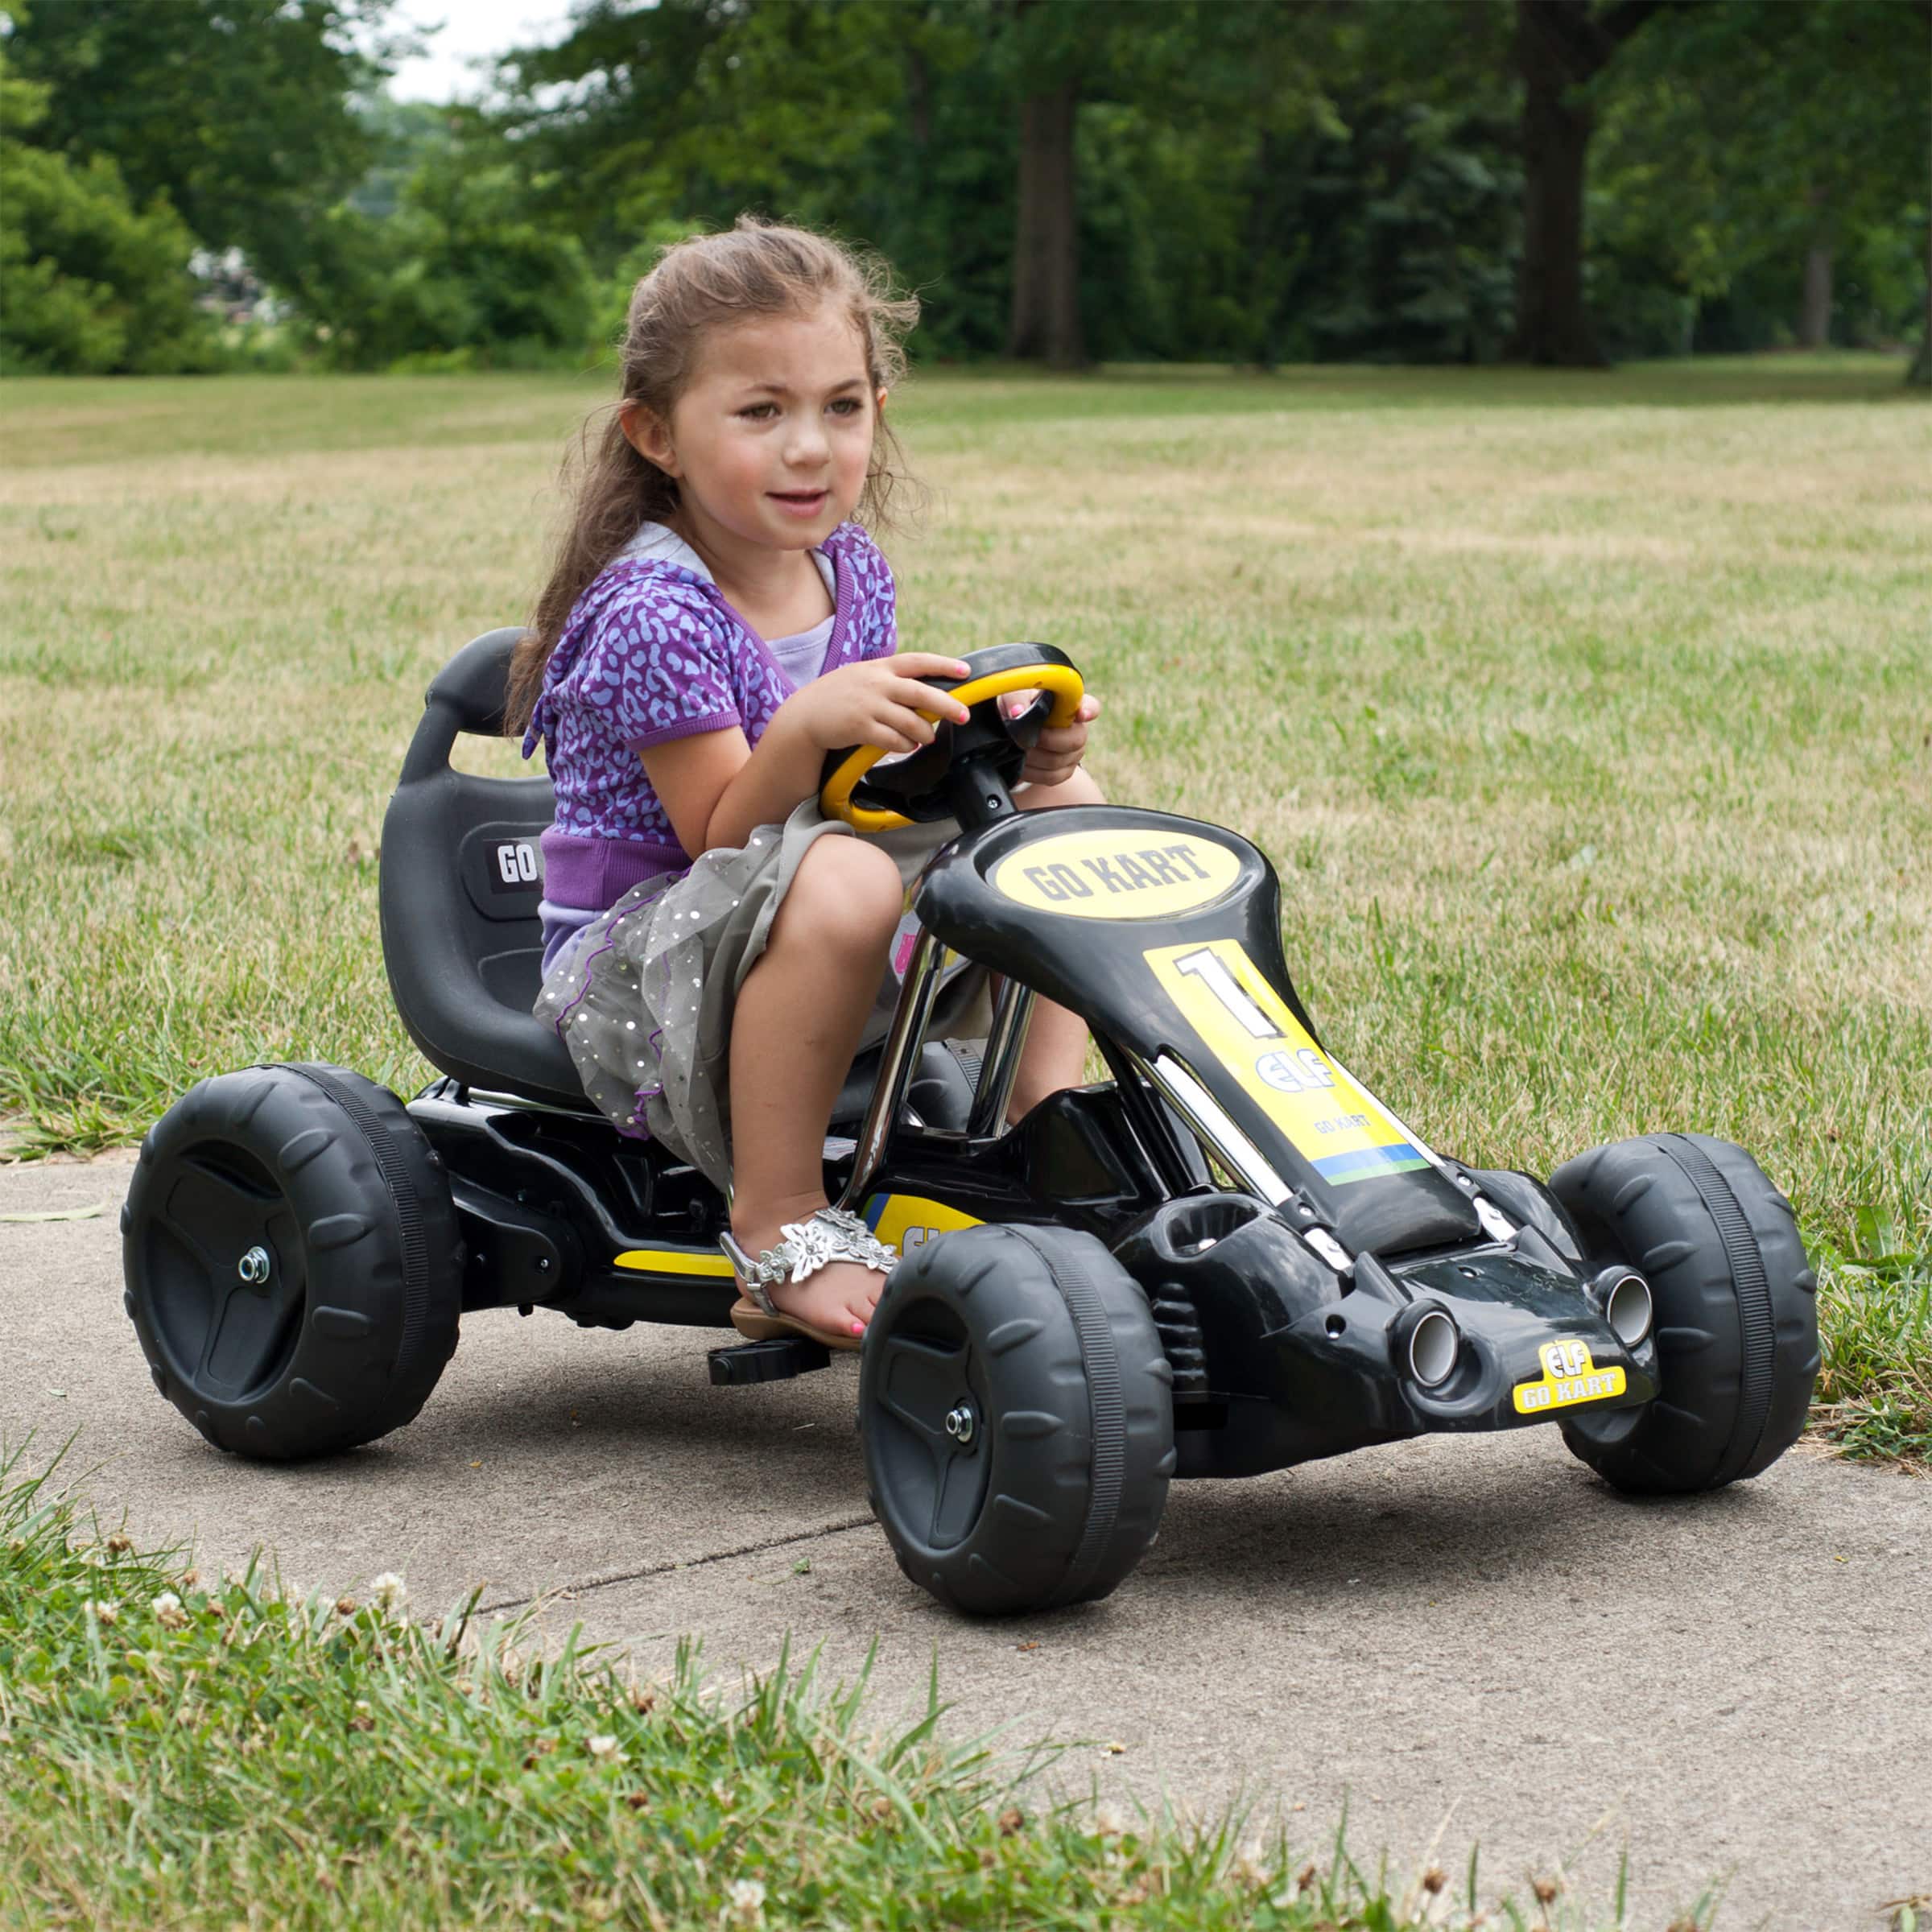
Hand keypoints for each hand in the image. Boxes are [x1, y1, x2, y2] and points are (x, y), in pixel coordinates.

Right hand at [782, 654, 973, 754]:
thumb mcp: (863, 676)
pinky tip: (908, 746)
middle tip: (964, 715)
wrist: (805, 714)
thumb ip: (890, 679)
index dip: (944, 665)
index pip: (918, 661)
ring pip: (911, 722)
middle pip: (922, 693)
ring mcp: (869, 706)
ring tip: (927, 737)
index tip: (965, 671)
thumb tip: (925, 692)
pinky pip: (894, 741)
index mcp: (880, 667)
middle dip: (948, 705)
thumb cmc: (838, 696)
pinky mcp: (861, 728)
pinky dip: (906, 746)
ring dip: (924, 732)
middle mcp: (877, 683)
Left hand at [1019, 692, 1100, 786]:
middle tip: (1024, 738)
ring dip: (1033, 757)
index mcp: (1071, 704)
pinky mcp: (1065, 771)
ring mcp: (1074, 753)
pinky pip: (1051, 777)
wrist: (1012, 735)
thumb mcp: (1012, 697)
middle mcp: (1078, 729)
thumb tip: (1017, 712)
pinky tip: (1021, 763)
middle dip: (1046, 740)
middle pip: (1075, 740)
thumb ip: (1016, 698)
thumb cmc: (1018, 708)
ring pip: (1058, 760)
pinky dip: (1031, 772)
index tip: (1081, 714)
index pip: (1090, 706)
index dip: (1088, 711)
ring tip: (1017, 748)